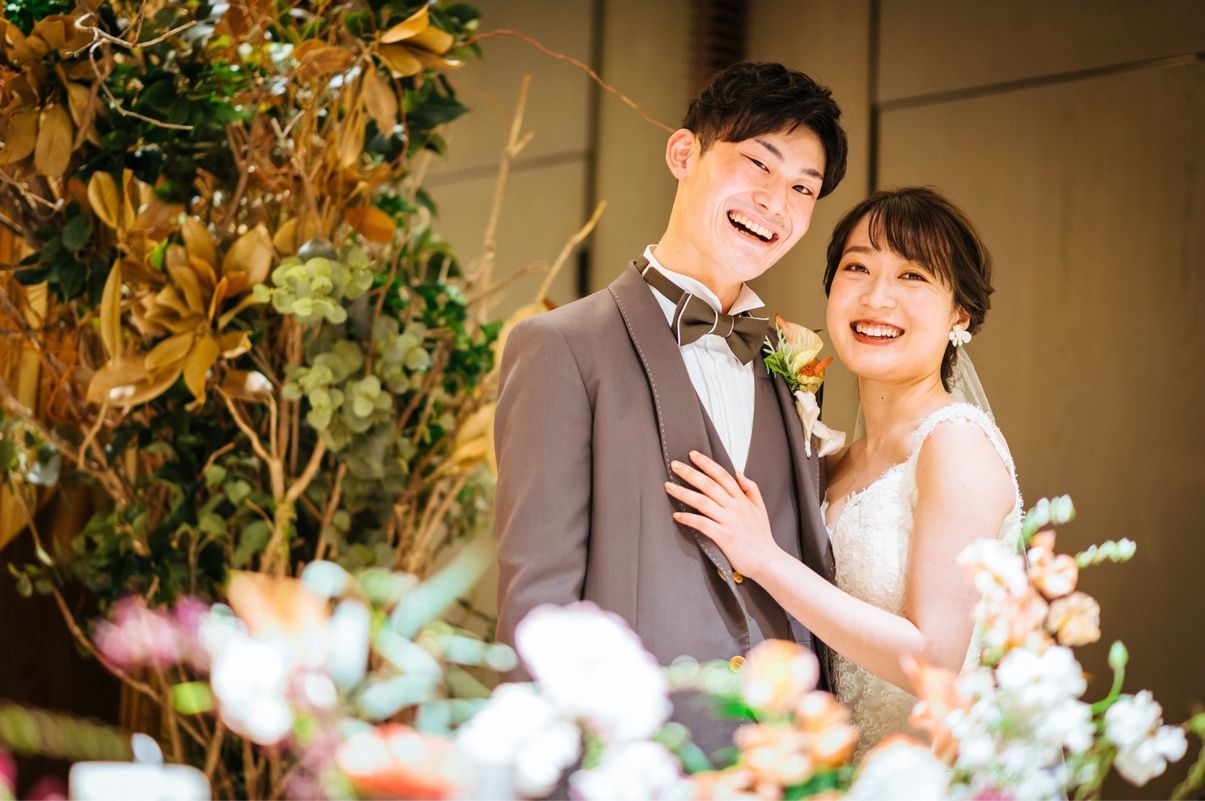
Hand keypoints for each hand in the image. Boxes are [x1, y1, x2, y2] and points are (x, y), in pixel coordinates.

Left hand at [664, 450, 782, 580]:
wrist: (768, 561)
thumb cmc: (761, 537)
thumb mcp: (760, 508)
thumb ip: (750, 489)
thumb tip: (738, 472)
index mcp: (742, 499)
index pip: (723, 476)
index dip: (707, 464)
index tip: (693, 455)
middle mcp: (735, 507)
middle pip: (709, 485)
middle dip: (690, 473)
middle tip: (674, 464)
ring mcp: (729, 521)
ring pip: (703, 502)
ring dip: (684, 493)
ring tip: (668, 486)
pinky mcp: (723, 536)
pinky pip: (702, 524)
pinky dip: (688, 518)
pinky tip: (677, 515)